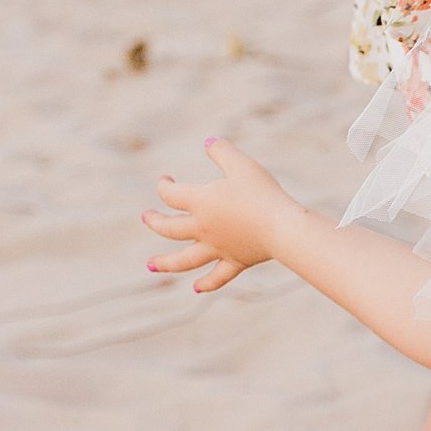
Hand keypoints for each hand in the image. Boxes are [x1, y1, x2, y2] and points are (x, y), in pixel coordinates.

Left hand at [143, 139, 295, 296]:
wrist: (283, 228)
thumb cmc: (262, 194)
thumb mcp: (241, 164)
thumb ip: (222, 151)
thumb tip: (208, 142)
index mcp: (201, 203)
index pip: (171, 195)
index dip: (163, 186)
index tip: (165, 180)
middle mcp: (203, 229)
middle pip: (170, 229)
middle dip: (155, 222)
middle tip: (147, 217)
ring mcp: (218, 249)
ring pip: (185, 259)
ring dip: (166, 263)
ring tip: (151, 265)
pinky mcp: (236, 262)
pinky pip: (217, 276)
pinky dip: (207, 283)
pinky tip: (196, 288)